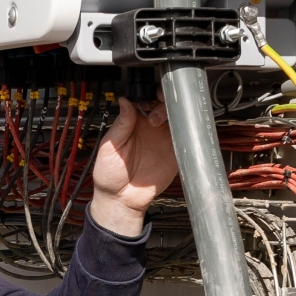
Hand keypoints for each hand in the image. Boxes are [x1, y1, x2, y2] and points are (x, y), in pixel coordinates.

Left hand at [88, 96, 177, 236]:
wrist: (122, 200)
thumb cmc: (109, 175)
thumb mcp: (109, 147)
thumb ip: (121, 124)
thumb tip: (124, 100)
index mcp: (133, 122)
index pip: (145, 100)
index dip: (148, 95)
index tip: (146, 100)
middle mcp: (150, 127)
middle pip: (163, 104)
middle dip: (162, 102)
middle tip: (154, 117)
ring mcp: (163, 138)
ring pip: (176, 116)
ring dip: (173, 113)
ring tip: (160, 123)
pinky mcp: (174, 152)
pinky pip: (185, 136)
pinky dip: (186, 129)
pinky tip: (178, 129)